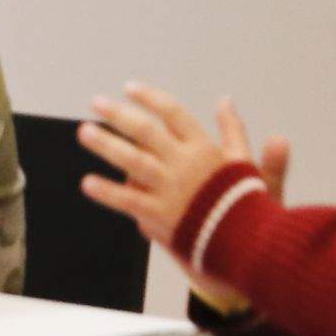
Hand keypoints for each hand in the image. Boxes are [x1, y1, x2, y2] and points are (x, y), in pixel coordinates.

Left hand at [77, 84, 261, 264]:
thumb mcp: (246, 163)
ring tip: (84, 132)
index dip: (150, 98)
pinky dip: (107, 192)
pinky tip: (87, 182)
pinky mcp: (161, 215)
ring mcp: (171, 189)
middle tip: (95, 102)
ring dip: (106, 145)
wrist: (252, 247)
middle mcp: (185, 165)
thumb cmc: (248, 204)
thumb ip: (234, 131)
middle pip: (146, 132)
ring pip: (132, 161)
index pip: (174, 114)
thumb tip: (225, 100)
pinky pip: (128, 201)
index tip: (129, 87)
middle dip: (119, 115)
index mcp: (205, 150)